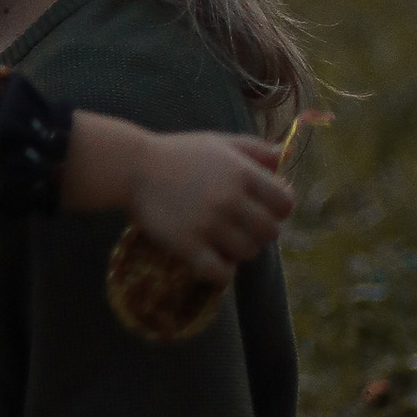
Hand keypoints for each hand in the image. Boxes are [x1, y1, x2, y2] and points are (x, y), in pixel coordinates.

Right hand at [122, 128, 295, 278]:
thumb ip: (254, 148)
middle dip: (259, 232)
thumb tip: (282, 156)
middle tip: (240, 228)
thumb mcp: (218, 142)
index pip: (285, 203)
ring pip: (248, 253)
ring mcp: (209, 224)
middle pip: (270, 232)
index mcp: (242, 172)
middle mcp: (230, 198)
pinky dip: (221, 274)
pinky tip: (212, 262)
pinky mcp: (187, 245)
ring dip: (238, 251)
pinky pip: (220, 274)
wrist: (132, 168)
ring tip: (221, 241)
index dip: (278, 209)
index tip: (262, 209)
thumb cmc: (178, 154)